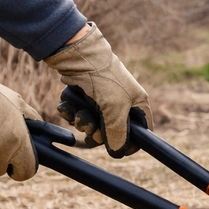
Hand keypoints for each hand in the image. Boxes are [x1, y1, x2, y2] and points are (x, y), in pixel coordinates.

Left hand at [44, 23, 151, 156]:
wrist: (77, 55)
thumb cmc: (104, 79)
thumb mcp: (115, 109)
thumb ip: (118, 133)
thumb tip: (118, 153)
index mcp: (136, 104)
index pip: (141, 132)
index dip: (130, 143)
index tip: (117, 149)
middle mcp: (121, 103)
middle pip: (112, 132)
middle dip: (98, 132)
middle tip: (90, 126)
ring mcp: (102, 100)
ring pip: (93, 125)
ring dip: (82, 122)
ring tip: (77, 112)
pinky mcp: (84, 97)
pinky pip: (78, 115)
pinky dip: (71, 113)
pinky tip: (67, 106)